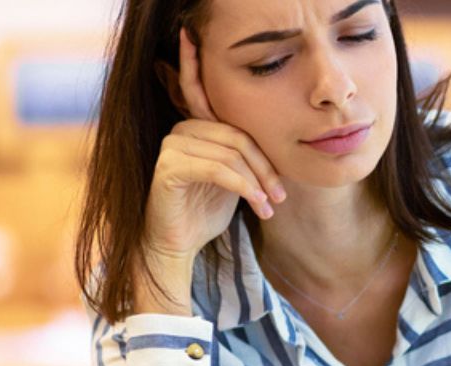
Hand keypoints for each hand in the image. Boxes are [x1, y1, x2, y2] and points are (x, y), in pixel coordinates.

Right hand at [144, 28, 286, 264]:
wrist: (179, 244)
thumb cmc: (206, 211)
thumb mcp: (232, 179)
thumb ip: (243, 155)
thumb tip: (275, 145)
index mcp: (196, 128)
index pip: (205, 96)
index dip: (195, 65)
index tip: (190, 36)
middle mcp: (181, 131)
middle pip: (237, 134)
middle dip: (265, 165)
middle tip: (281, 194)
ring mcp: (172, 148)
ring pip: (231, 153)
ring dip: (258, 182)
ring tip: (269, 206)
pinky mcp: (169, 169)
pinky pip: (218, 169)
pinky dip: (244, 188)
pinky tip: (257, 205)